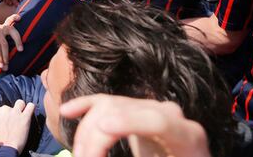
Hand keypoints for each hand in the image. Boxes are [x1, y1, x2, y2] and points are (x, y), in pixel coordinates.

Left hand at [0, 14, 22, 71]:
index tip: (1, 66)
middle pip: (3, 41)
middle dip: (5, 55)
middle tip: (6, 67)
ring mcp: (1, 27)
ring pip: (10, 30)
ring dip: (17, 39)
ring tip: (20, 50)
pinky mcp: (6, 27)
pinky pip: (11, 20)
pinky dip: (15, 18)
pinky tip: (19, 18)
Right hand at [0, 100, 34, 151]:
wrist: (5, 149)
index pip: (0, 108)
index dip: (4, 115)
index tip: (5, 121)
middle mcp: (4, 109)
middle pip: (10, 106)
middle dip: (12, 112)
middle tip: (14, 121)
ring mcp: (15, 112)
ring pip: (20, 103)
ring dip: (21, 108)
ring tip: (22, 115)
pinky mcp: (25, 117)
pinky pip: (31, 106)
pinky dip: (31, 108)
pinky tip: (30, 111)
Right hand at [61, 95, 209, 156]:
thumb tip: (97, 156)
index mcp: (186, 135)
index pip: (157, 121)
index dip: (129, 122)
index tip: (103, 129)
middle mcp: (168, 113)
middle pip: (124, 112)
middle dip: (96, 136)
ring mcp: (150, 108)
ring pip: (109, 106)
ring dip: (87, 130)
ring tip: (78, 155)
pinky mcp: (135, 110)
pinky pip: (106, 102)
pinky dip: (85, 106)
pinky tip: (66, 111)